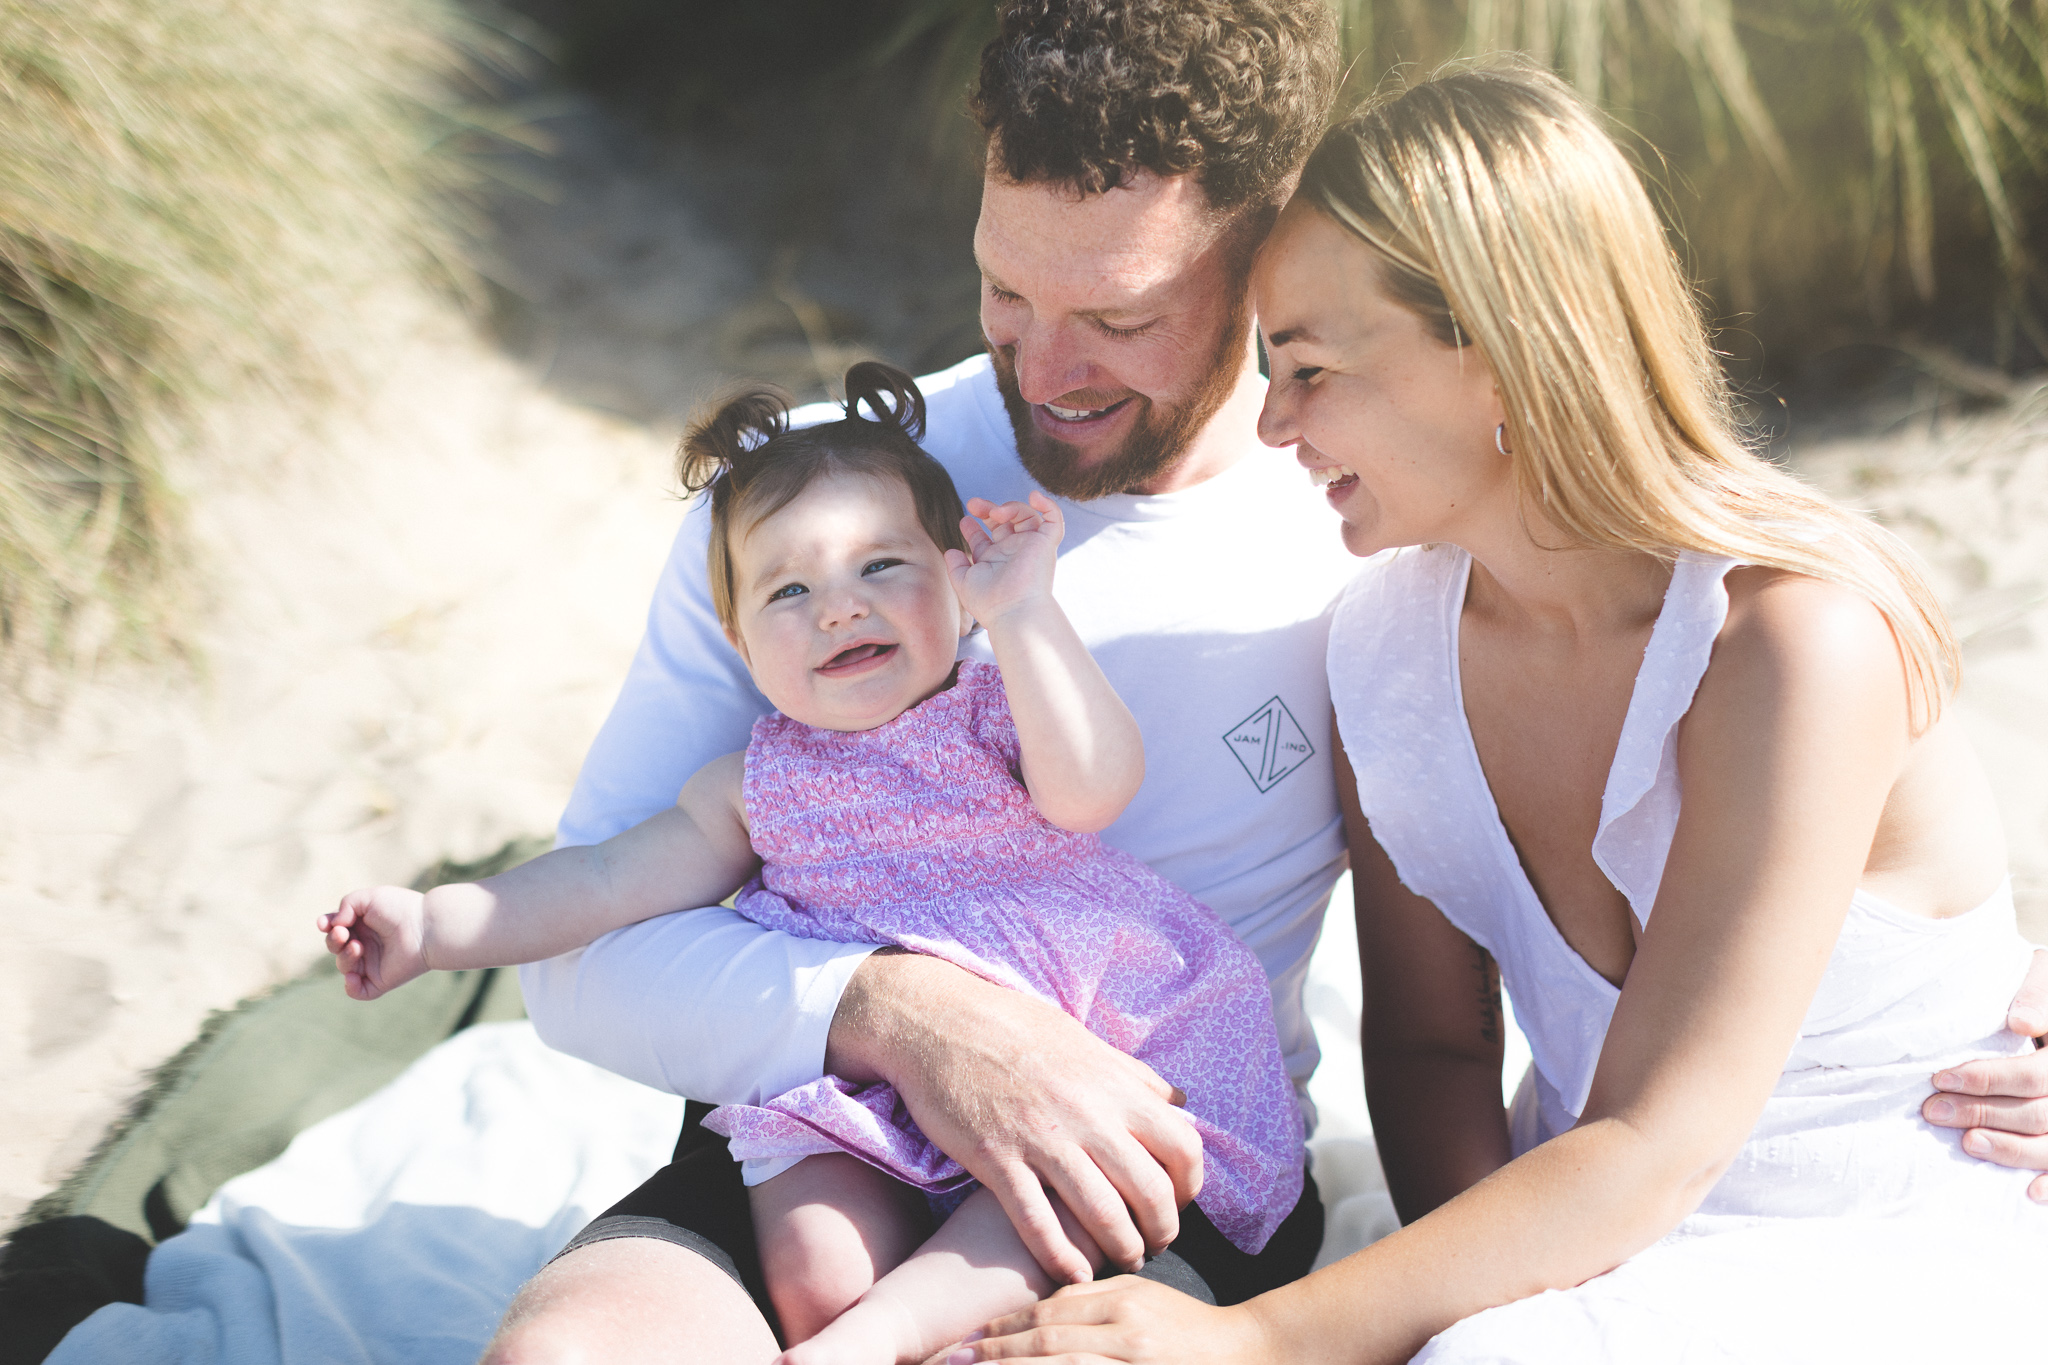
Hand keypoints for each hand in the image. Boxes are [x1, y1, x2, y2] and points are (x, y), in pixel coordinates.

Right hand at [317, 886, 430, 1000]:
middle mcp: (366, 943)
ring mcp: (373, 963)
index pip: (336, 927)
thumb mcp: (369, 898)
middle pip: (336, 947)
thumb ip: (346, 905)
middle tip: (342, 934)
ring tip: (357, 947)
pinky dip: (351, 987)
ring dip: (344, 957)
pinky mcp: (380, 980)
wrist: (425, 928)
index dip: (326, 926)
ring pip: (344, 966)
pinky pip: (358, 991)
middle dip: (333, 941)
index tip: (324, 923)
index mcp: (363, 924)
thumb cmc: (399, 909)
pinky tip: (352, 976)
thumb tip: (334, 925)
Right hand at [828, 952, 1201, 1284]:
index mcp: (1112, 1084)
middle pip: (1149, 1190)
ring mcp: (1040, 1139)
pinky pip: (1037, 1222)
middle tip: (1155, 1242)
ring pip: (1100, 1213)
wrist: (939, 1021)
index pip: (1182, 1145)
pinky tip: (1073, 1274)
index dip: (1190, 1184)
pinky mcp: (995, 1159)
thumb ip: (1134, 1075)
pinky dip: (1060, 1257)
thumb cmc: (1014, 1026)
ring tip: (1122, 1260)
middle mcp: (1086, 1114)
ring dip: (1120, 1249)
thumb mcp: (1084, 1040)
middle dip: (1162, 1228)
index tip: (1178, 1200)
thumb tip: (1181, 1100)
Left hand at [946, 493, 1063, 626]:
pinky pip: (1054, 519)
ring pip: (1026, 516)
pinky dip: (1047, 504)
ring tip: (996, 513)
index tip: (965, 520)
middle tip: (973, 504)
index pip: (987, 538)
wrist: (1013, 611)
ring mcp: (1031, 547)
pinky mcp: (1046, 544)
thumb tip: (950, 551)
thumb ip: (956, 566)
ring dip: (1010, 507)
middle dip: (989, 509)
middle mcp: (1014, 552)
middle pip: (1005, 522)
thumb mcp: (964, 582)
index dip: (975, 526)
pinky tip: (1034, 496)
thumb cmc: (989, 602)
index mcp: (995, 561)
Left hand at [951, 1277, 1268, 1364]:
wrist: (1248, 1355)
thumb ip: (1094, 1297)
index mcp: (1122, 1302)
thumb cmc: (1191, 1327)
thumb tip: (1042, 1307)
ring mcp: (1132, 1363)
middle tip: (950, 1361)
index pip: (1049, 1314)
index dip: (1004, 1326)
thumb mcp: (1144, 1296)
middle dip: (994, 1354)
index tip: (966, 1338)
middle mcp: (1125, 1334)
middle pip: (1046, 1343)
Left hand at [1923, 948, 2047, 1201]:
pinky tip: (2027, 1193)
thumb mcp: (2043, 976)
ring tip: (1966, 1144)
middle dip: (1982, 1113)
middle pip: (2039, 1112)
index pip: (2034, 1074)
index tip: (1940, 1078)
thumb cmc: (2040, 994)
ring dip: (2010, 1150)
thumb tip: (2022, 1023)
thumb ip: (2036, 993)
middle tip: (1932, 1111)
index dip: (1986, 1079)